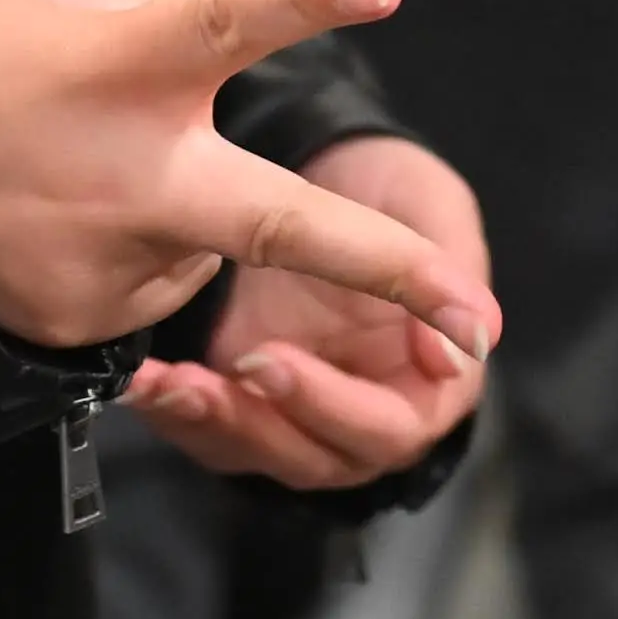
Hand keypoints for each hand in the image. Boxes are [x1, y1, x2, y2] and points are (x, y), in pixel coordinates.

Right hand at [0, 0, 502, 358]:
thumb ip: (150, 28)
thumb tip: (206, 69)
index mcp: (118, 70)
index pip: (226, 21)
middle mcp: (126, 178)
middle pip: (285, 229)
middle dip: (393, 276)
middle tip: (478, 321)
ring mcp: (104, 263)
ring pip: (199, 239)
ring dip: (172, 204)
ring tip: (69, 169)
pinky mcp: (79, 325)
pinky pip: (144, 283)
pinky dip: (122, 249)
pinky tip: (52, 220)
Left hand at [128, 133, 496, 488]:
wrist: (314, 161)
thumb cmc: (384, 182)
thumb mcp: (426, 200)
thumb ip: (449, 263)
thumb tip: (473, 340)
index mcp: (426, 377)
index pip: (394, 426)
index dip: (342, 409)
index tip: (282, 361)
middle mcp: (364, 407)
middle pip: (326, 457)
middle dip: (273, 421)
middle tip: (235, 364)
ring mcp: (300, 410)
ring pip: (262, 454)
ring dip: (216, 427)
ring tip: (169, 383)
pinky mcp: (242, 397)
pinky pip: (209, 430)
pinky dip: (175, 412)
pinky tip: (144, 381)